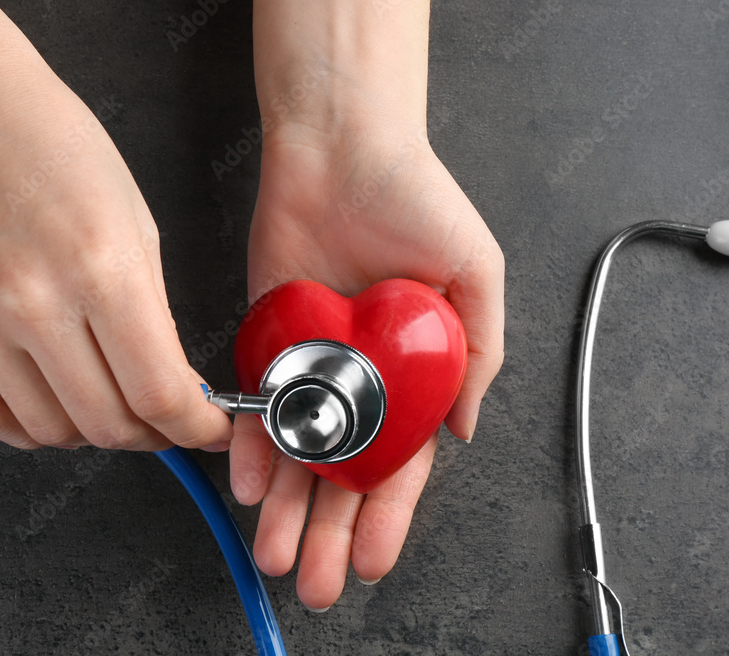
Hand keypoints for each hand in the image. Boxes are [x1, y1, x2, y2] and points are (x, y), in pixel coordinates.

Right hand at [0, 66, 231, 451]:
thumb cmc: (63, 158)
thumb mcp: (141, 232)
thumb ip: (157, 321)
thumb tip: (174, 392)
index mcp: (103, 270)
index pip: (159, 393)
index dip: (194, 428)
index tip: (207, 429)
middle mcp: (35, 301)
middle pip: (107, 423)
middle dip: (151, 434)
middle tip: (164, 421)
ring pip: (51, 431)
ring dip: (92, 434)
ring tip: (109, 405)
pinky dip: (32, 428)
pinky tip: (55, 404)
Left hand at [230, 127, 503, 609]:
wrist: (341, 146)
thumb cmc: (416, 199)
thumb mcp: (475, 274)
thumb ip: (477, 353)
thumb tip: (463, 430)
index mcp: (416, 370)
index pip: (402, 462)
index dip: (389, 515)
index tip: (374, 560)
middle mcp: (363, 376)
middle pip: (345, 471)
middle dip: (332, 531)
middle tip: (315, 582)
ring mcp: (313, 362)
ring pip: (299, 451)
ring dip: (288, 507)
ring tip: (276, 554)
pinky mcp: (270, 338)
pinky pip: (258, 404)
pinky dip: (253, 446)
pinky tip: (251, 485)